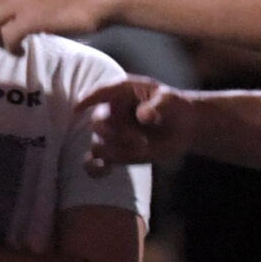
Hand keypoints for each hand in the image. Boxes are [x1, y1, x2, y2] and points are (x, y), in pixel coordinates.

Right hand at [81, 77, 195, 172]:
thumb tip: (143, 116)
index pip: (100, 92)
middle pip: (98, 123)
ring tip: (141, 149)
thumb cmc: (174, 106)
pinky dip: (94, 168)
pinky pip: (93, 163)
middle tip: (141, 140)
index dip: (87, 99)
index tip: (78, 109)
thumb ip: (159, 105)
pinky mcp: (114, 153)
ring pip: (97, 145)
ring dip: (116, 151)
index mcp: (121, 92)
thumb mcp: (171, 100)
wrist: (182, 126)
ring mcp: (111, 134)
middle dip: (118, 134)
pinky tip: (106, 169)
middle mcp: (111, 111)